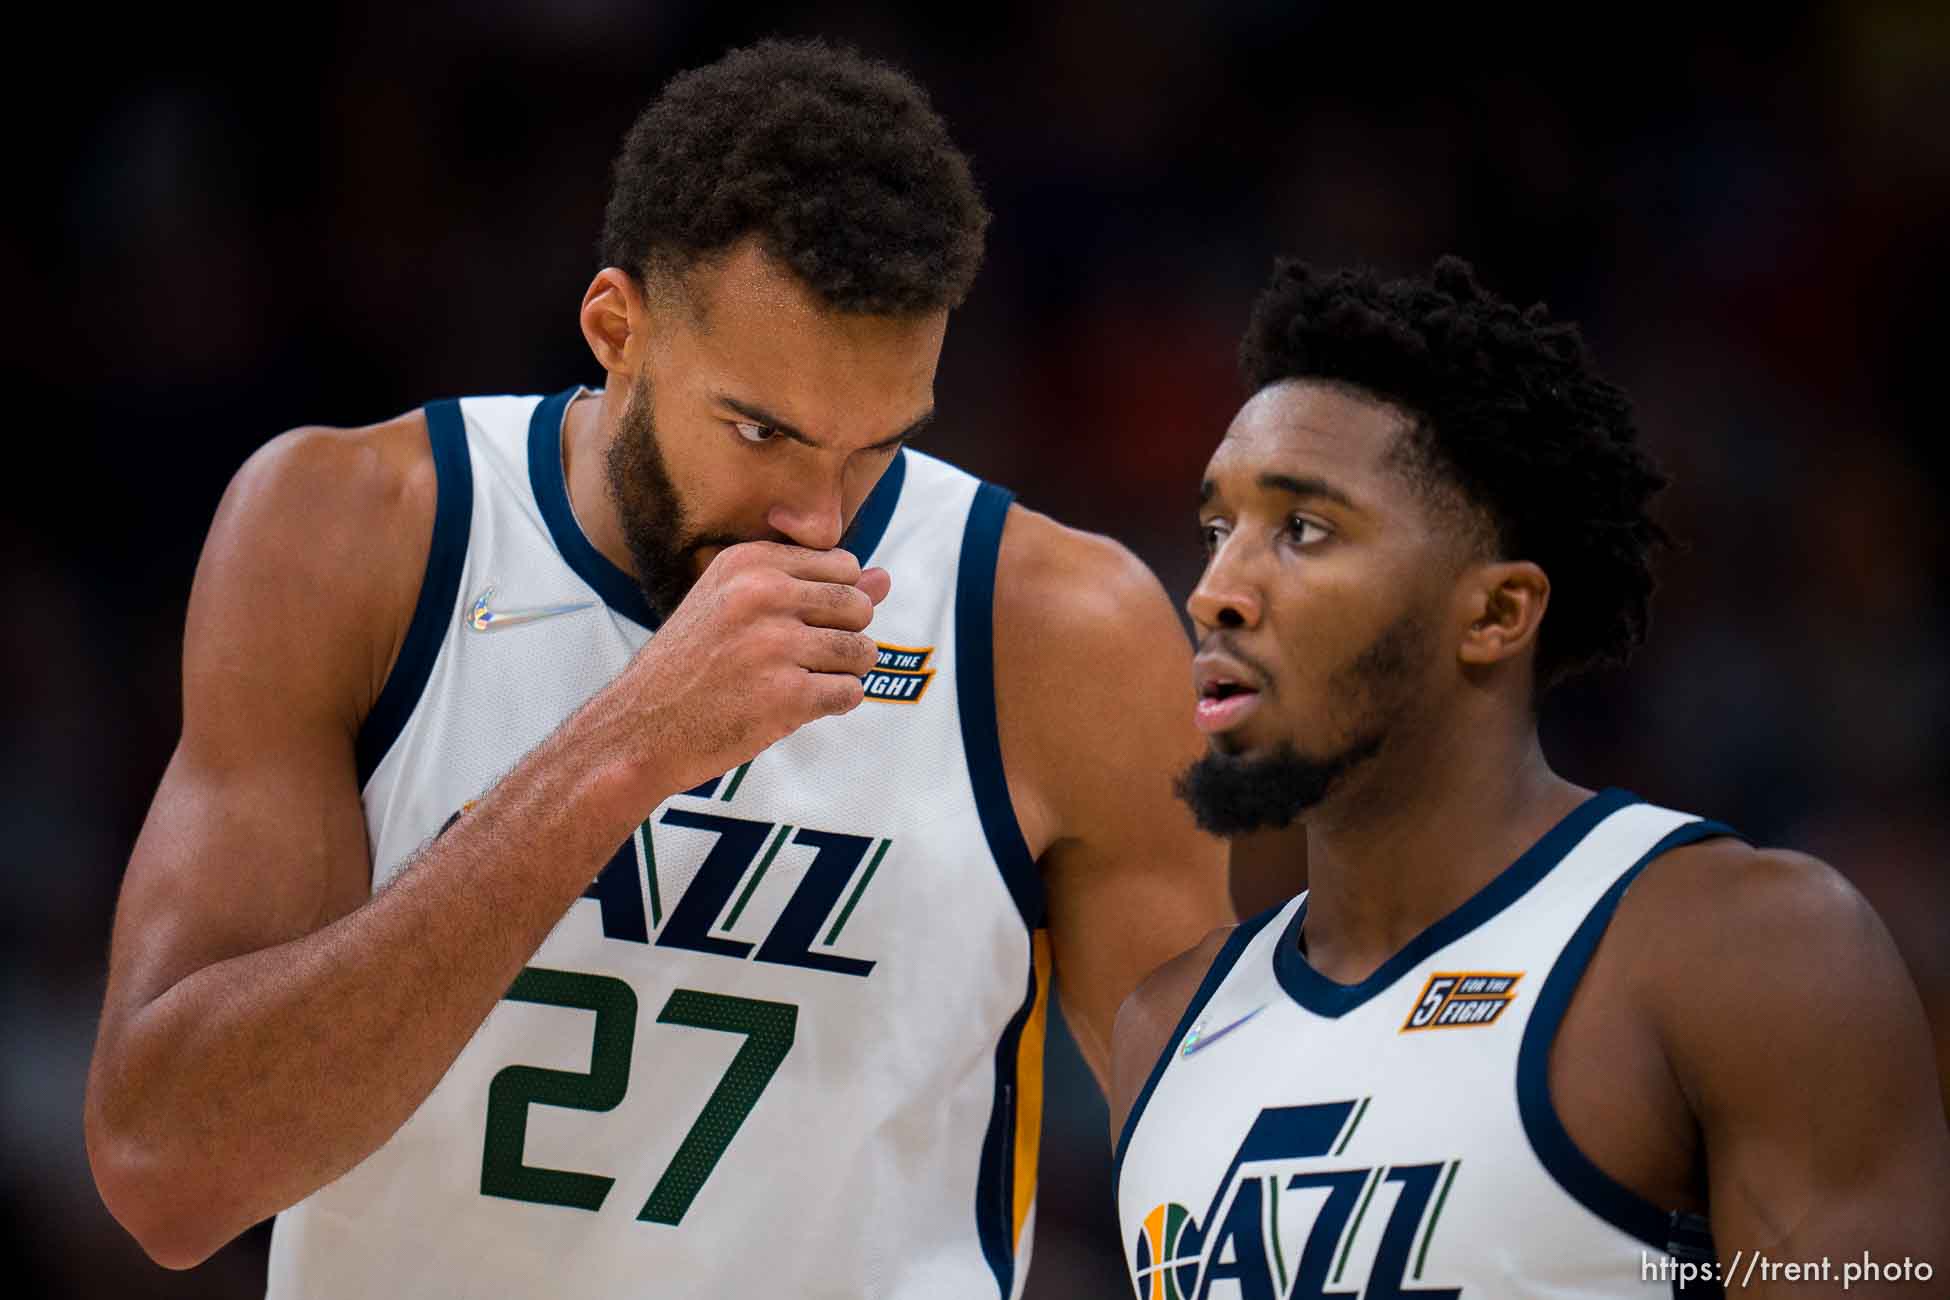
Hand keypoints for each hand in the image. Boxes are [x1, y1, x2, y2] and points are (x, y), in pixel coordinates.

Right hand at [596, 542, 890, 803]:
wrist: (639, 727)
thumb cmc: (690, 664)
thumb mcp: (735, 605)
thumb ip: (812, 586)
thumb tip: (885, 578)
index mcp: (749, 562)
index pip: (843, 564)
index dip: (834, 600)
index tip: (799, 623)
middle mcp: (764, 595)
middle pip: (859, 605)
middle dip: (845, 635)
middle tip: (803, 658)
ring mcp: (776, 645)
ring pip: (862, 651)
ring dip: (842, 672)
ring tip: (801, 681)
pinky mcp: (787, 696)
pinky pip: (850, 693)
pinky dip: (833, 705)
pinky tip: (796, 705)